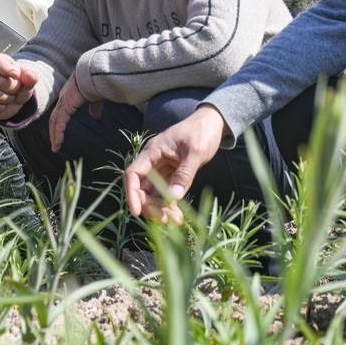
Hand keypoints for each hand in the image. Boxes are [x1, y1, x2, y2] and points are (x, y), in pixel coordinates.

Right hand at [0, 53, 39, 120]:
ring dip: (9, 99)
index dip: (8, 70)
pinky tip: (4, 104)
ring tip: (10, 96)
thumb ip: (31, 77)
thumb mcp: (27, 81)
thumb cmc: (18, 84)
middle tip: (16, 89)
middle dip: (13, 88)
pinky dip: (2, 108)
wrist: (10, 98)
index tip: (17, 75)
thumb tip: (30, 75)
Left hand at [48, 74, 101, 151]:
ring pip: (55, 121)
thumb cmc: (96, 83)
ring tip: (55, 147)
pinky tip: (58, 144)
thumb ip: (94, 108)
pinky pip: (59, 123)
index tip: (60, 133)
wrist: (95, 74)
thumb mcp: (95, 99)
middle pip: (55, 117)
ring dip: (54, 135)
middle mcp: (64, 98)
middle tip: (55, 144)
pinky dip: (58, 134)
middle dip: (54, 131)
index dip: (59, 122)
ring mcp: (64, 102)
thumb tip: (96, 117)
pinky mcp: (66, 106)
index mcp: (70, 96)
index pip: (61, 112)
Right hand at [123, 105, 225, 222]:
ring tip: (176, 221)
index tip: (137, 212)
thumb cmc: (202, 132)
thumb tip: (173, 197)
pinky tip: (179, 216)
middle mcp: (153, 161)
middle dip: (149, 206)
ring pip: (154, 193)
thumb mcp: (195, 152)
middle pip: (142, 188)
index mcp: (152, 151)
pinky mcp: (171, 174)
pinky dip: (170, 204)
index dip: (132, 194)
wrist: (213, 123)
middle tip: (163, 220)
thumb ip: (184, 174)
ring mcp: (161, 168)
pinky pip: (166, 192)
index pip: (133, 174)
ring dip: (161, 209)